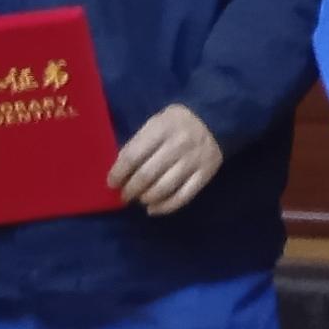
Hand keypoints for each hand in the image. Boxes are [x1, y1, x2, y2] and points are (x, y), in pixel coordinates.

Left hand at [111, 104, 226, 215]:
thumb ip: (139, 142)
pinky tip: (153, 209)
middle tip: (125, 195)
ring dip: (146, 198)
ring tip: (140, 199)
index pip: (133, 155)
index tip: (112, 183)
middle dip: (131, 189)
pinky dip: (165, 207)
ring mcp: (193, 161)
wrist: (217, 120)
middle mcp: (178, 144)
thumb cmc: (177, 122)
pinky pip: (183, 197)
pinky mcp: (205, 174)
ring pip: (164, 188)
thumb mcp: (156, 122)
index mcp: (161, 128)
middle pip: (147, 175)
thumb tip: (120, 169)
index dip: (119, 173)